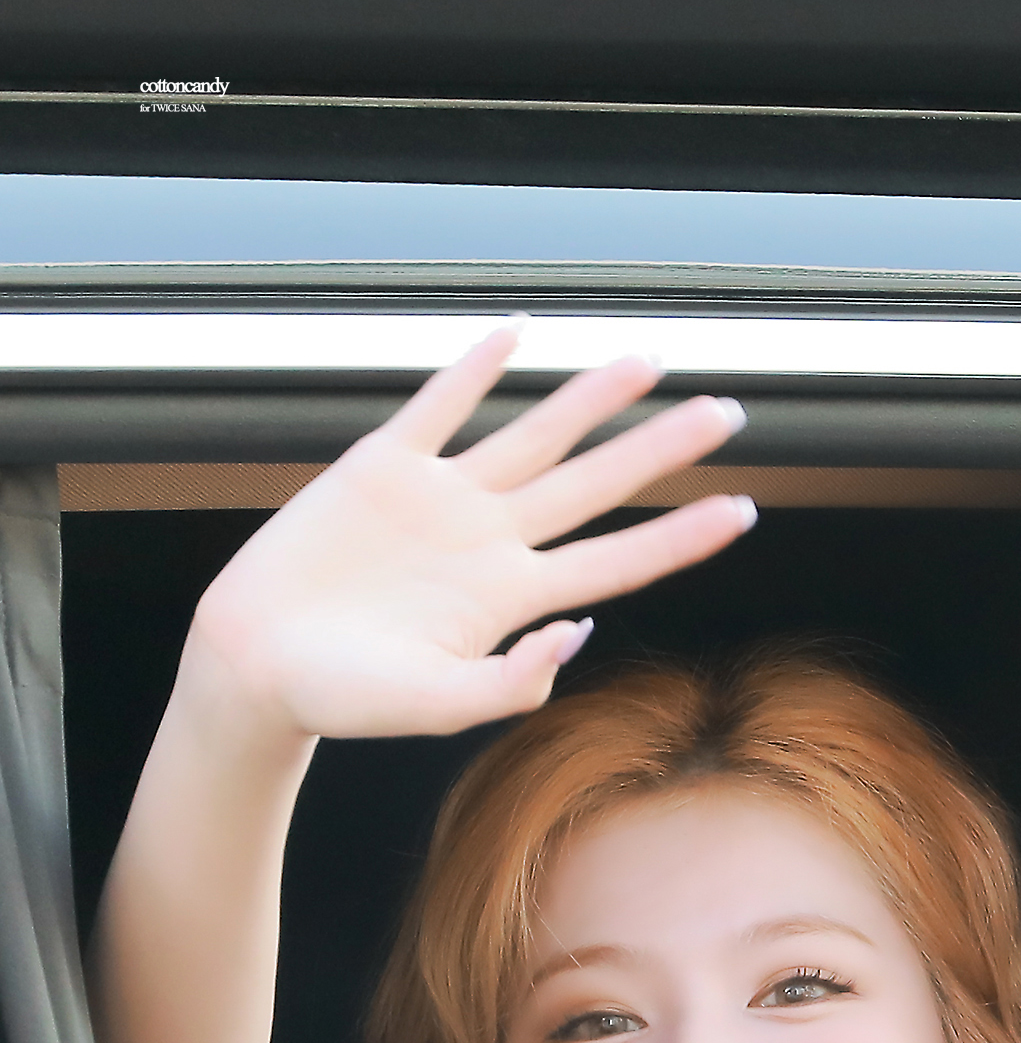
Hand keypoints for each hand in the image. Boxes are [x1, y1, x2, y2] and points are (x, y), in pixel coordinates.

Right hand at [192, 323, 754, 739]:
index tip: (743, 510)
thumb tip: (583, 632)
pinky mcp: (381, 467)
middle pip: (594, 483)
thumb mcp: (434, 707)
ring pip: (532, 434)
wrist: (256, 666)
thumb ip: (511, 680)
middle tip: (727, 411)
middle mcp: (489, 541)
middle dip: (661, 449)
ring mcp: (440, 500)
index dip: (682, 536)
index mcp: (508, 598)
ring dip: (590, 398)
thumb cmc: (342, 699)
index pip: (617, 560)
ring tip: (646, 362)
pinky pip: (439, 405)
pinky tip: (514, 335)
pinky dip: (475, 368)